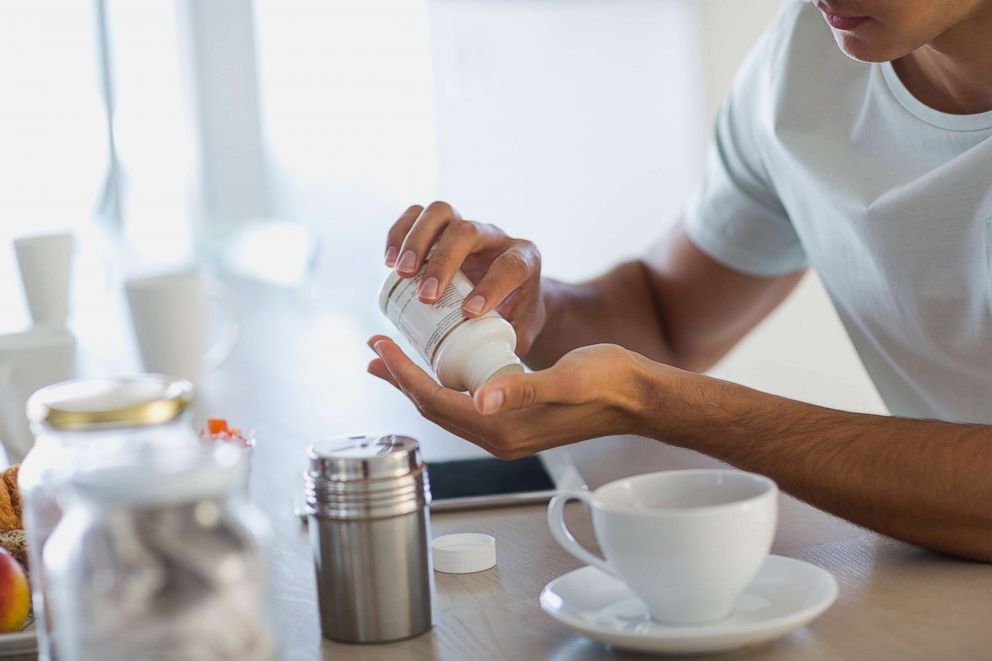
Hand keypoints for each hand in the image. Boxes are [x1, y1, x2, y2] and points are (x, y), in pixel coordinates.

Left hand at [366, 335, 653, 458]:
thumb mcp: (567, 378)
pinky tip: (438, 367)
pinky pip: (464, 404)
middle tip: (374, 350)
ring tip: (392, 360)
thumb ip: (524, 389)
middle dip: (400, 378)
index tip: (379, 346)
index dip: (403, 374)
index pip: (436, 401)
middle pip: (433, 407)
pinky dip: (442, 384)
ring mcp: (505, 431)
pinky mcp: (514, 420)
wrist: (637, 397)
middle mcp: (498, 436)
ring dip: (417, 382)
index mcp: (504, 429)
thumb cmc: (608, 383)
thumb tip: (482, 399)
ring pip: (446, 406)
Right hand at [384, 201, 545, 355]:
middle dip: (443, 262)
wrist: (511, 295)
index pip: (510, 265)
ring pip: (441, 213)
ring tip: (401, 273)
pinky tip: (388, 260)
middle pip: (468, 231)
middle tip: (426, 296)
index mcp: (524, 260)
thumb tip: (485, 377)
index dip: (490, 286)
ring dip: (417, 240)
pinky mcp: (441, 227)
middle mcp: (496, 237)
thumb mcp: (521, 334)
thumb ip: (507, 350)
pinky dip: (399, 231)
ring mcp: (467, 227)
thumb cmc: (515, 319)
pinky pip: (418, 214)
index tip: (468, 313)